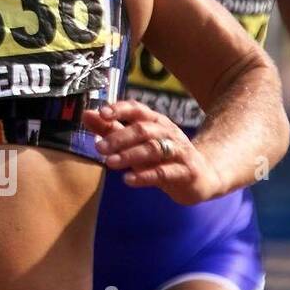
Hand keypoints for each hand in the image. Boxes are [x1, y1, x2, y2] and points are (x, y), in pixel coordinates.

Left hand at [83, 100, 220, 204]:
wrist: (203, 177)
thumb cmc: (164, 158)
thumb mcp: (137, 143)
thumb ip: (112, 129)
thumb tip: (87, 114)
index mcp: (156, 122)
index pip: (138, 109)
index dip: (120, 109)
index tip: (101, 113)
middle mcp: (168, 133)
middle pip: (143, 130)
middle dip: (119, 137)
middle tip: (99, 148)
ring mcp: (179, 151)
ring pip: (154, 149)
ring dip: (130, 155)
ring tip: (110, 163)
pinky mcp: (185, 172)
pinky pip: (164, 172)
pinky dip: (145, 176)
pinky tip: (129, 180)